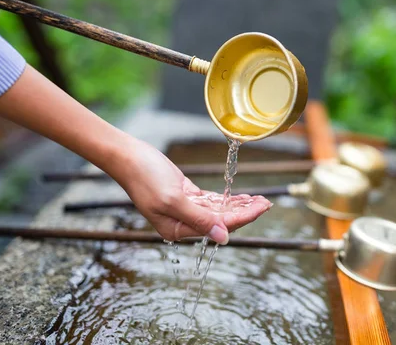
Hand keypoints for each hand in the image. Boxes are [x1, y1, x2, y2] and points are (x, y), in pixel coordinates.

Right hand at [110, 139, 271, 244]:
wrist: (127, 157)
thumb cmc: (145, 177)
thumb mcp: (173, 199)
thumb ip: (199, 219)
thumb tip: (224, 237)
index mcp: (178, 230)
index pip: (219, 226)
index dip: (243, 217)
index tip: (262, 207)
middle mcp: (183, 223)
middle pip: (222, 220)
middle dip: (246, 212)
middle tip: (268, 202)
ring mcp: (184, 209)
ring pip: (218, 211)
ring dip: (239, 205)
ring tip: (260, 199)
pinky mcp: (185, 195)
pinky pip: (211, 201)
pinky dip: (227, 199)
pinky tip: (242, 197)